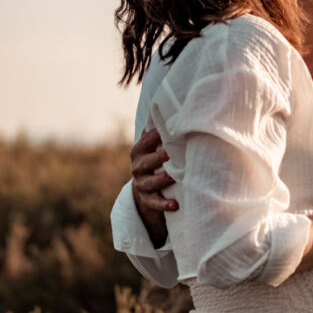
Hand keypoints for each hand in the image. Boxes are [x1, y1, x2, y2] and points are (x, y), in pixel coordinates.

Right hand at [130, 128, 176, 246]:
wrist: (145, 186)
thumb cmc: (157, 158)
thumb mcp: (154, 145)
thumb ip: (159, 131)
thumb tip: (172, 107)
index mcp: (139, 150)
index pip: (145, 141)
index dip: (154, 136)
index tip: (168, 131)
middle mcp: (137, 167)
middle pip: (145, 162)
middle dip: (157, 158)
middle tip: (170, 154)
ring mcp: (141, 184)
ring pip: (149, 182)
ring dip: (161, 180)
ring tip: (173, 178)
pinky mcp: (146, 199)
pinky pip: (154, 203)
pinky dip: (164, 204)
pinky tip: (175, 204)